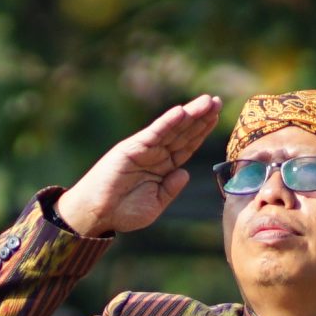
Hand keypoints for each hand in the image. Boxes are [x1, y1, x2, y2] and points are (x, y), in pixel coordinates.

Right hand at [56, 95, 221, 237]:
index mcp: (164, 168)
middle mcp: (156, 155)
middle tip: (218, 101)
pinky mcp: (132, 148)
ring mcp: (144, 150)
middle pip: (183, 133)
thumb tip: (186, 173)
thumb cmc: (123, 212)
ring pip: (172, 129)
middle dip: (201, 118)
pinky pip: (153, 134)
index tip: (217, 117)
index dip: (202, 132)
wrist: (96, 214)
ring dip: (189, 114)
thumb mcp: (155, 204)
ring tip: (207, 102)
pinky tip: (181, 112)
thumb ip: (171, 189)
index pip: (187, 146)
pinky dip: (167, 122)